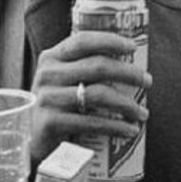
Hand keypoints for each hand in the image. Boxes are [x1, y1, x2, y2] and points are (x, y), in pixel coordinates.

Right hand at [30, 32, 148, 161]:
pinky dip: (115, 126)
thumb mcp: (64, 82)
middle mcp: (47, 74)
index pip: (82, 41)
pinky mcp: (50, 123)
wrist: (33, 141)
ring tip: (143, 113)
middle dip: (128, 73)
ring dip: (126, 103)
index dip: (110, 41)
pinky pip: (91, 122)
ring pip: (97, 94)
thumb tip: (131, 66)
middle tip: (147, 82)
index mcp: (51, 58)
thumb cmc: (57, 107)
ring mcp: (47, 98)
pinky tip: (130, 130)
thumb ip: (85, 70)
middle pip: (96, 66)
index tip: (133, 48)